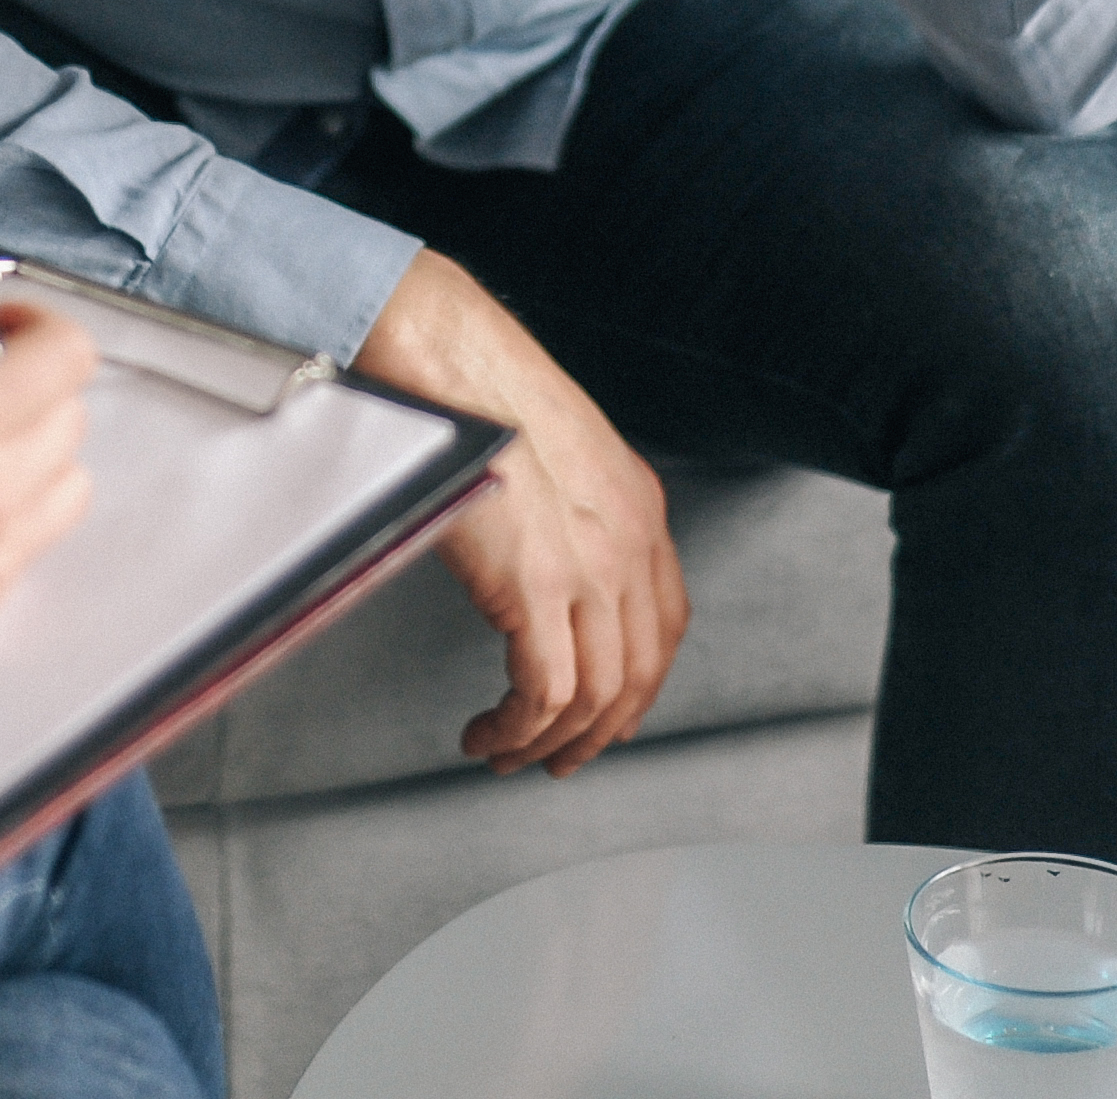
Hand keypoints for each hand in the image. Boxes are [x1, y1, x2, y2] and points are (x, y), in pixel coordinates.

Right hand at [355, 250, 686, 777]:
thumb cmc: (480, 389)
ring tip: (506, 753)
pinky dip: (518, 729)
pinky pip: (543, 692)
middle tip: (558, 759)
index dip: (640, 683)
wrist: (450, 357)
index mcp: (639, 507)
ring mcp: (587, 568)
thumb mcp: (557, 451)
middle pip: (639, 673)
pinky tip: (489, 732)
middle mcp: (628, 542)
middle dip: (600, 732)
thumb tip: (542, 557)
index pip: (666, 624)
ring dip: (552, 742)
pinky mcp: (533, 589)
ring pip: (594, 696)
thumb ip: (570, 509)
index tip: (608, 713)